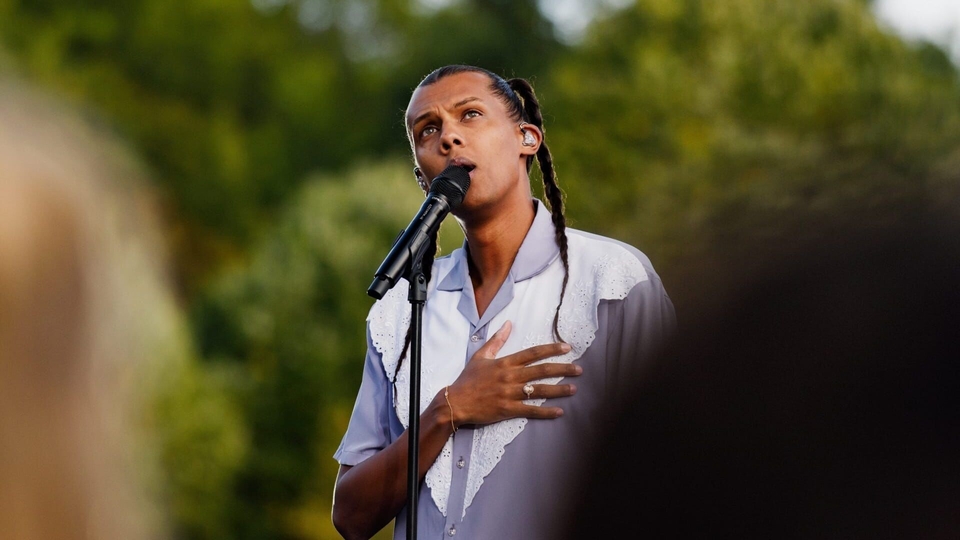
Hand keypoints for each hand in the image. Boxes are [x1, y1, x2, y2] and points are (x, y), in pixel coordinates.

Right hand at [447, 321, 580, 426]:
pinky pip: (531, 410)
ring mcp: (510, 394)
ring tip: (574, 389)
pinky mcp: (508, 409)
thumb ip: (496, 340)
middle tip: (579, 370)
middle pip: (542, 371)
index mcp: (505, 362)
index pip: (533, 353)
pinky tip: (559, 411)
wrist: (455, 402)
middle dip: (563, 369)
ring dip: (559, 390)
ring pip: (539, 390)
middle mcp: (510, 376)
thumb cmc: (468, 379)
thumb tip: (508, 324)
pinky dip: (546, 411)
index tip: (567, 348)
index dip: (551, 350)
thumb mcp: (480, 356)